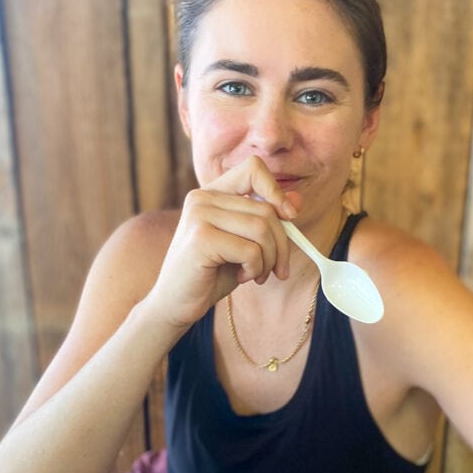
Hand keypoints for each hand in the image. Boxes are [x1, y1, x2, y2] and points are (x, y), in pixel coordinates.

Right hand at [146, 156, 299, 329]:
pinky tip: (241, 278)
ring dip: (269, 259)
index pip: (254, 168)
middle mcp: (202, 198)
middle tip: (277, 269)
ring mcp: (199, 216)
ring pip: (262, 229)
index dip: (276, 191)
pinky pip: (251, 251)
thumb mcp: (244, 243)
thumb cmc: (211, 273)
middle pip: (266, 209)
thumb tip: (297, 201)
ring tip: (257, 274)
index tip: (289, 217)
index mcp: (212, 192)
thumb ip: (267, 221)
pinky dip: (255, 269)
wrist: (175, 304)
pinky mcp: (201, 239)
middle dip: (281, 244)